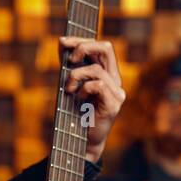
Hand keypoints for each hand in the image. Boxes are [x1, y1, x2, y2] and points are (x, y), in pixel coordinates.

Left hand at [59, 37, 125, 163]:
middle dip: (83, 48)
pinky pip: (98, 85)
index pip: (102, 46)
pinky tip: (78, 99)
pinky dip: (83, 89)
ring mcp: (117, 92)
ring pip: (96, 69)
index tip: (62, 41)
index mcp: (108, 73)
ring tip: (68, 89)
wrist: (81, 141)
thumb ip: (69, 64)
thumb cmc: (75, 113)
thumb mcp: (70, 83)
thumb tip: (62, 41)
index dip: (82, 40)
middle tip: (69, 60)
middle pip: (107, 48)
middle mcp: (116, 80)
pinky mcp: (113, 105)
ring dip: (75, 76)